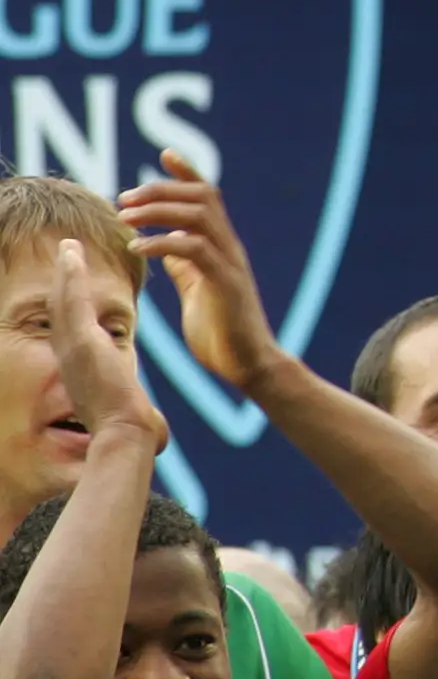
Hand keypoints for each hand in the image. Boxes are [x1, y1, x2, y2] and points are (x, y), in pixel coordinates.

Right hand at [49, 240, 165, 456]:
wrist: (124, 433)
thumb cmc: (124, 419)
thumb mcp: (118, 394)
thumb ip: (120, 384)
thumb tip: (134, 393)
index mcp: (78, 361)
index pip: (71, 323)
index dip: (70, 297)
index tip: (74, 275)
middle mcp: (67, 352)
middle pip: (60, 307)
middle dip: (62, 279)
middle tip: (66, 248)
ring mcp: (70, 347)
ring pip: (62, 301)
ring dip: (64, 270)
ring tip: (68, 244)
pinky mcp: (80, 343)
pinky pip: (71, 303)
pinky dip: (69, 277)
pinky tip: (71, 253)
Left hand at [116, 154, 282, 394]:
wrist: (249, 365)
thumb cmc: (221, 332)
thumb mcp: (197, 291)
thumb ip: (186, 266)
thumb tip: (166, 245)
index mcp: (222, 247)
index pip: (209, 196)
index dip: (189, 172)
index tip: (165, 154)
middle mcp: (230, 248)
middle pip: (203, 196)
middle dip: (162, 189)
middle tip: (125, 197)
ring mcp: (230, 263)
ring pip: (199, 216)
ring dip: (158, 210)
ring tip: (126, 217)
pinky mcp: (225, 282)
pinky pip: (193, 250)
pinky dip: (162, 242)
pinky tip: (138, 248)